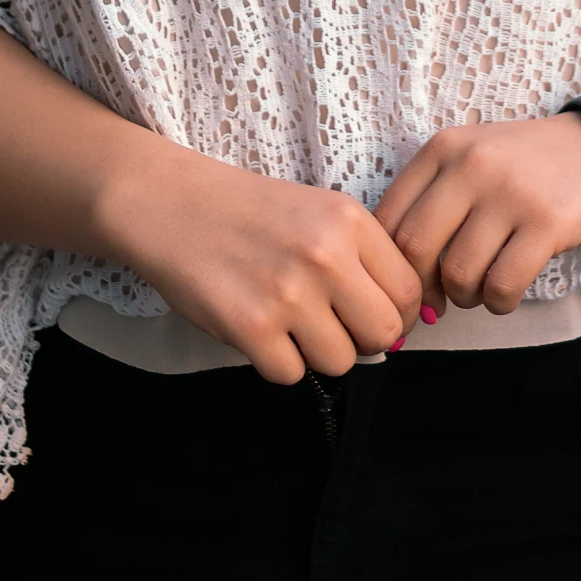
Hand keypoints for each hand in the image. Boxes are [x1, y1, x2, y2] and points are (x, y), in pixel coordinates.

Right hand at [98, 143, 421, 383]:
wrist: (173, 205)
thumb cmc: (251, 214)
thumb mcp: (319, 212)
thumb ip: (361, 260)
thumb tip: (397, 327)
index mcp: (349, 220)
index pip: (408, 290)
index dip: (399, 314)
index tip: (374, 318)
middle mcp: (325, 255)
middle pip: (384, 332)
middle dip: (363, 340)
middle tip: (334, 328)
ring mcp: (288, 293)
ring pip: (340, 361)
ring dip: (317, 353)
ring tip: (288, 322)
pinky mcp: (251, 327)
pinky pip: (290, 374)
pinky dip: (276, 361)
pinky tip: (258, 328)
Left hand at [373, 115, 580, 316]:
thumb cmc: (530, 165)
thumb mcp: (473, 159)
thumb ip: (432, 202)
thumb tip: (396, 277)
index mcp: (444, 148)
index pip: (387, 218)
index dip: (387, 265)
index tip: (404, 287)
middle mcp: (472, 163)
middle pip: (414, 248)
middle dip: (422, 289)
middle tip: (438, 303)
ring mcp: (511, 192)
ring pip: (459, 273)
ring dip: (465, 298)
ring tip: (482, 289)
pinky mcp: (549, 222)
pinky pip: (503, 285)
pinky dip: (499, 303)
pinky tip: (507, 293)